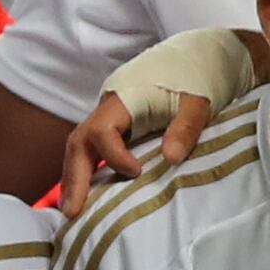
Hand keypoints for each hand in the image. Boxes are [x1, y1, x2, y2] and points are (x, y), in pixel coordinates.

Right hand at [67, 88, 213, 198]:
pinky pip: (91, 151)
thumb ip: (185, 127)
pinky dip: (85, 172)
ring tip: (72, 210)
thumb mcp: (198, 101)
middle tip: (72, 211)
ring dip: (74, 178)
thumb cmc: (194, 78)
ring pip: (80, 148)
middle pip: (78, 142)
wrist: (195, 58)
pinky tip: (86, 196)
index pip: (101, 131)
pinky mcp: (116, 128)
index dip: (113, 155)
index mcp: (123, 100)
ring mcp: (109, 120)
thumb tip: (171, 158)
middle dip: (74, 177)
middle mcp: (108, 110)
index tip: (137, 172)